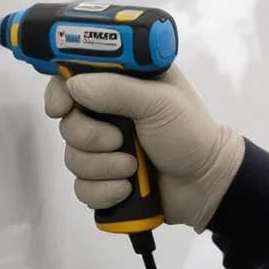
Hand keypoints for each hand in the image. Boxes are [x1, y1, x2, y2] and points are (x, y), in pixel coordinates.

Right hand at [43, 69, 243, 232]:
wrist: (207, 183)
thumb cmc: (191, 132)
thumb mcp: (160, 101)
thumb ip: (117, 89)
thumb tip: (75, 86)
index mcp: (120, 83)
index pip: (73, 78)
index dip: (61, 91)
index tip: (61, 108)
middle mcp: (107, 113)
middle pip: (67, 123)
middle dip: (90, 137)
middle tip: (119, 140)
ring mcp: (104, 148)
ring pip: (72, 157)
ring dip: (103, 166)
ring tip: (134, 167)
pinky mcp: (104, 179)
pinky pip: (81, 187)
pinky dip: (103, 190)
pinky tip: (126, 189)